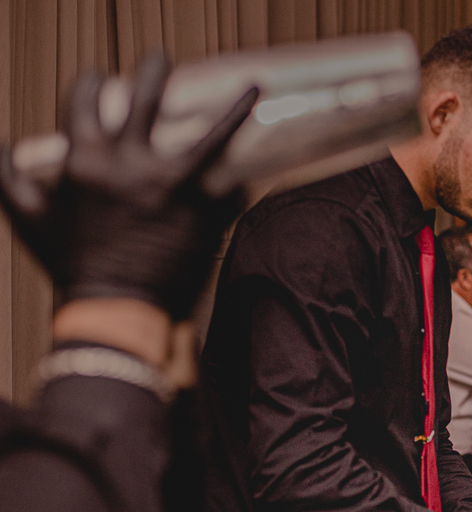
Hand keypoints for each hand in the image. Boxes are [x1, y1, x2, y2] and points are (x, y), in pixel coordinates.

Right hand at [0, 53, 257, 319]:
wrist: (114, 308)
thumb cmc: (69, 264)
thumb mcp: (26, 216)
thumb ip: (8, 174)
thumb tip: (2, 143)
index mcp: (82, 158)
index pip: (85, 99)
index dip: (92, 83)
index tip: (101, 79)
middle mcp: (127, 162)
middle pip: (144, 98)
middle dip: (152, 72)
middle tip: (159, 59)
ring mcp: (169, 183)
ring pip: (208, 131)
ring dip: (232, 107)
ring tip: (252, 87)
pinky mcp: (200, 207)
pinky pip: (231, 180)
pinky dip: (244, 176)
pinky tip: (262, 165)